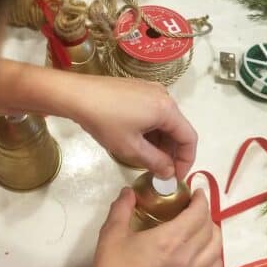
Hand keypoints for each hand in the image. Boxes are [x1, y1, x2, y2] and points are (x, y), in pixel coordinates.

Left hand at [65, 75, 196, 178]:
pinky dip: (150, 130)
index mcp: (167, 109)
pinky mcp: (137, 89)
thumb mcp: (131, 148)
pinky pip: (152, 113)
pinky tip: (137, 141)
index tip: (175, 178)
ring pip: (164, 121)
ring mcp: (150, 90)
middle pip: (177, 128)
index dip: (186, 161)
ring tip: (146, 159)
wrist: (77, 95)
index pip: (189, 138)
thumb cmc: (105, 122)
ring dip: (159, 142)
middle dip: (171, 152)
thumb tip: (169, 173)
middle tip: (159, 171)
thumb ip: (156, 162)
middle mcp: (164, 96)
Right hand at [81, 188, 222, 266]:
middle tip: (193, 207)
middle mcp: (185, 257)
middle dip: (205, 214)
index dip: (201, 200)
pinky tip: (206, 253)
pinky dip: (215, 258)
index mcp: (168, 240)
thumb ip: (122, 208)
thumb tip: (129, 192)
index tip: (196, 193)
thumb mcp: (112, 233)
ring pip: (217, 250)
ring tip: (202, 227)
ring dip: (213, 234)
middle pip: (210, 230)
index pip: (198, 215)